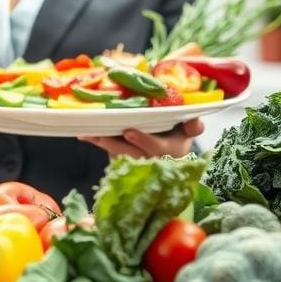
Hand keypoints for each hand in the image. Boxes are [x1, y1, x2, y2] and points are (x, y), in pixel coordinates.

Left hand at [78, 118, 203, 158]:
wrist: (170, 158)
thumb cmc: (177, 138)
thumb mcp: (188, 132)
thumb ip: (193, 127)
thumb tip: (195, 119)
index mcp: (167, 152)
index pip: (155, 148)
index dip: (142, 140)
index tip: (129, 131)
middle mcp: (148, 160)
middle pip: (128, 153)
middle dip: (112, 143)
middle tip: (97, 134)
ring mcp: (133, 162)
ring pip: (115, 154)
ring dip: (100, 143)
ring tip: (86, 132)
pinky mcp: (121, 161)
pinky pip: (108, 152)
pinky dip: (97, 142)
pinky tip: (85, 134)